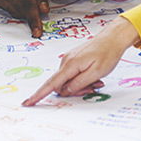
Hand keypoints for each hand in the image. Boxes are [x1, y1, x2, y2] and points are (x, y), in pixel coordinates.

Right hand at [0, 0, 50, 37]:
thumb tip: (44, 9)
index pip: (28, 5)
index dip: (34, 20)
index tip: (37, 32)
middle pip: (22, 10)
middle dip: (32, 11)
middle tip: (38, 1)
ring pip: (14, 11)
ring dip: (23, 8)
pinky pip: (6, 8)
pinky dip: (14, 5)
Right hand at [23, 17, 137, 105]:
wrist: (113, 38)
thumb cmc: (107, 53)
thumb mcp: (96, 72)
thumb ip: (79, 83)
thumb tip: (65, 91)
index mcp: (70, 64)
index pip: (51, 84)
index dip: (39, 95)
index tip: (28, 102)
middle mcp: (66, 61)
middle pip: (62, 85)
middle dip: (74, 91)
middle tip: (93, 88)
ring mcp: (69, 59)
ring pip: (68, 80)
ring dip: (81, 85)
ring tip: (97, 81)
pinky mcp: (74, 59)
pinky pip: (73, 74)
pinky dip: (82, 79)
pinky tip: (94, 76)